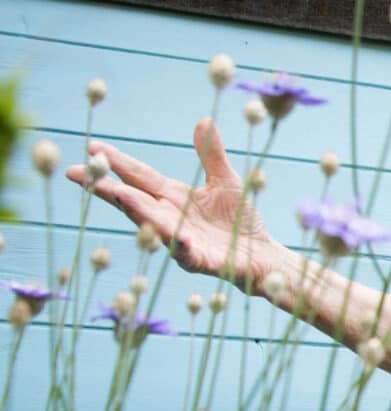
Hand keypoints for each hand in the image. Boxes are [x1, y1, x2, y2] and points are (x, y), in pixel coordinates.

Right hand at [66, 118, 275, 292]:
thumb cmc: (239, 219)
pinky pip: (186, 253)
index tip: (92, 147)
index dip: (117, 162)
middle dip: (106, 186)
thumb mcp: (225, 180)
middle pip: (134, 199)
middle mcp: (169, 217)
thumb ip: (211, 155)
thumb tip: (204, 120)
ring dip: (136, 210)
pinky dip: (181, 245)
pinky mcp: (199, 260)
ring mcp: (180, 239)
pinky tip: (179, 237)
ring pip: (153, 224)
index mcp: (172, 196)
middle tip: (78, 172)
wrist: (261, 254)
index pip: (139, 176)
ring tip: (119, 194)